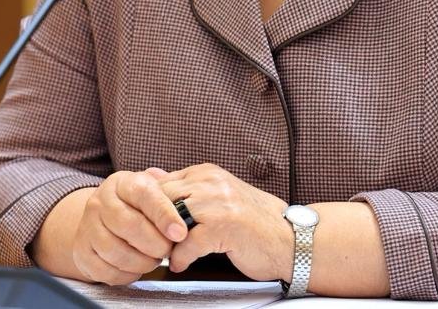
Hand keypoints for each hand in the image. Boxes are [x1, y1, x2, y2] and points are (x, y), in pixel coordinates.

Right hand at [70, 169, 189, 285]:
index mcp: (122, 183)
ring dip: (143, 262)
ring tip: (154, 259)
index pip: (144, 195)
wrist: (98, 219)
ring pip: (117, 252)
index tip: (180, 233)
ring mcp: (88, 227)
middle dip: (155, 244)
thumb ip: (167, 193)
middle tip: (168, 250)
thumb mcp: (149, 190)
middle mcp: (101, 202)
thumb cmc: (132, 205)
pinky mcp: (82, 252)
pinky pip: (107, 271)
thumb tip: (184, 203)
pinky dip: (127, 274)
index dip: (164, 215)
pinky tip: (137, 268)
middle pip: (129, 225)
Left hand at [158, 163, 292, 281]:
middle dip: (152, 225)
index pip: (161, 183)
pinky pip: (187, 244)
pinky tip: (182, 264)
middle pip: (161, 200)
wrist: (290, 238)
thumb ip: (186, 188)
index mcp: (206, 172)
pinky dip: (181, 258)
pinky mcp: (223, 226)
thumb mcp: (217, 195)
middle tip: (151, 243)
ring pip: (171, 220)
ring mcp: (218, 203)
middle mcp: (210, 182)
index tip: (148, 226)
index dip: (149, 208)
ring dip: (165, 242)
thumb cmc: (254, 221)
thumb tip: (150, 175)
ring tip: (166, 254)